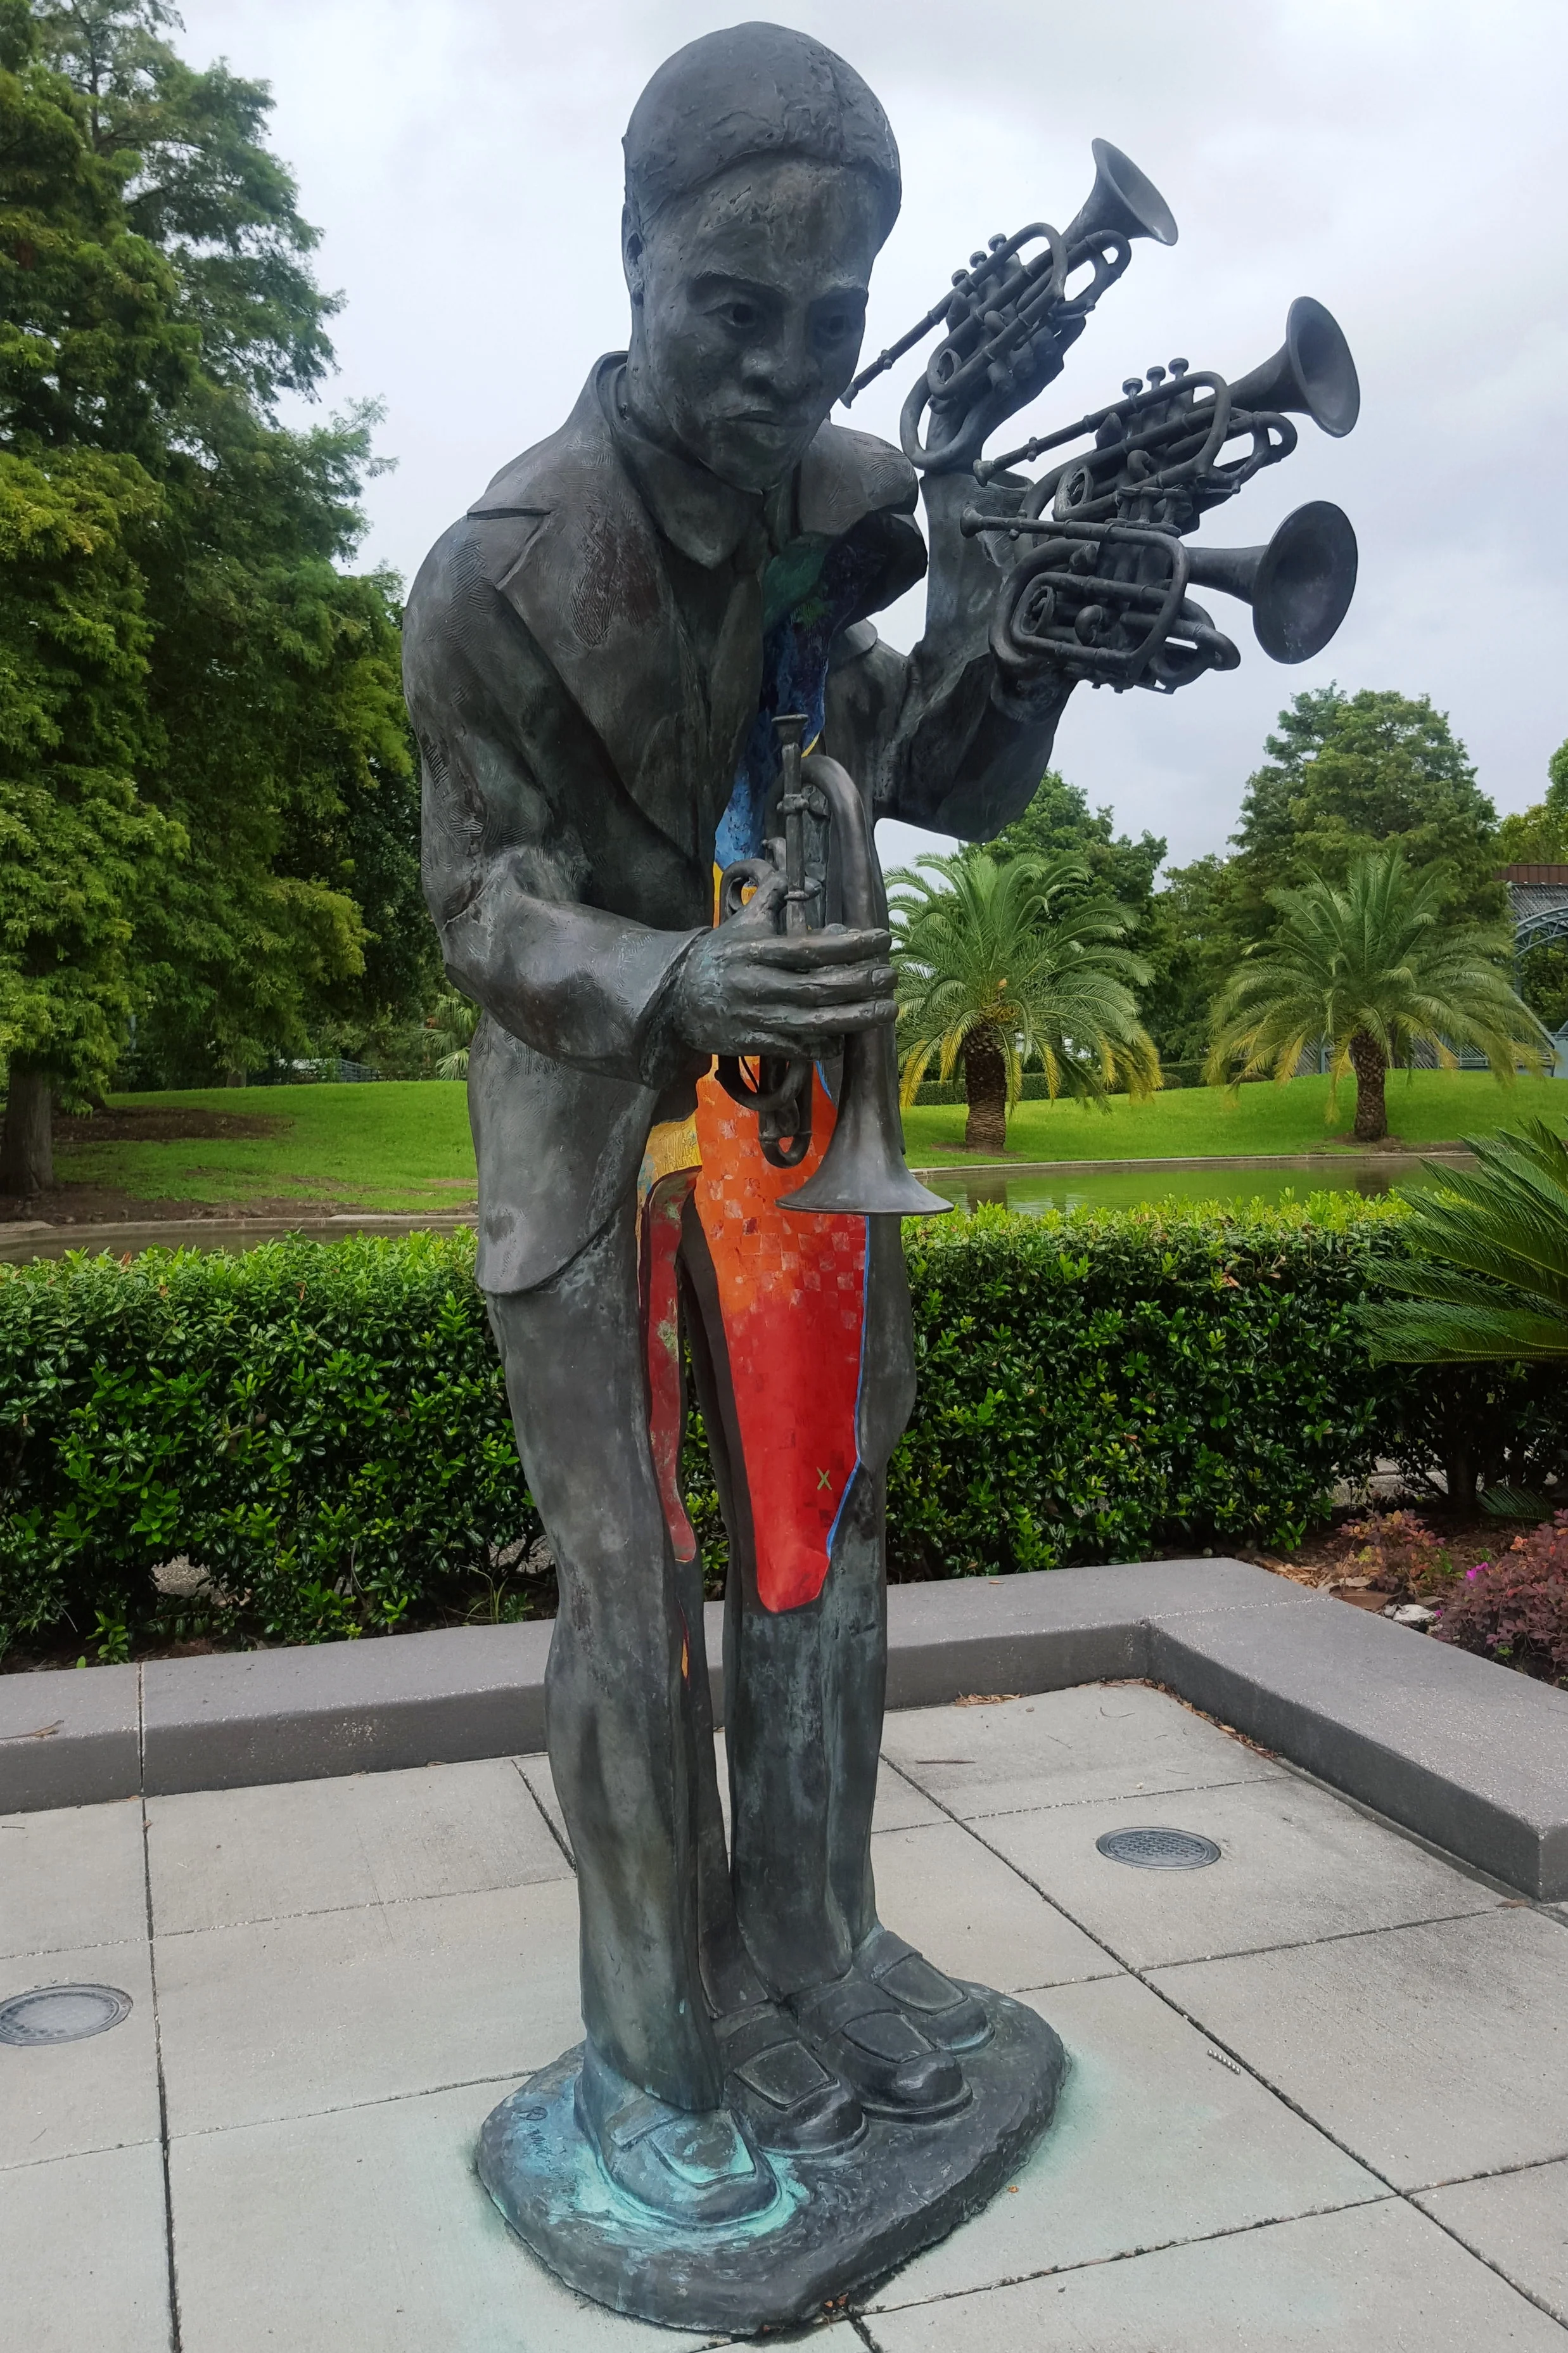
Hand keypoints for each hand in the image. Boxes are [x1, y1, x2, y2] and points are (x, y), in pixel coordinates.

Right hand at [667, 870, 894, 1060]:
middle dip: (861, 983)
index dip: (851, 945)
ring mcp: (756, 1017)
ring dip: (855, 1018)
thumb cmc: (717, 956)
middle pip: (818, 987)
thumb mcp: (740, 922)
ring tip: (887, 1009)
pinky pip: (796, 1048)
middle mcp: (758, 985)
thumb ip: (770, 896)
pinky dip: (823, 1044)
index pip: (810, 949)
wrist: (674, 998)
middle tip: (892, 976)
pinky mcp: (754, 1043)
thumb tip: (795, 874)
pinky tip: (847, 1038)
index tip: (882, 939)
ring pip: (813, 1022)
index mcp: (756, 951)